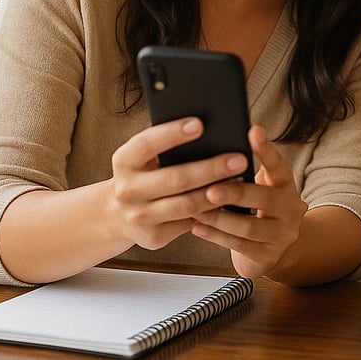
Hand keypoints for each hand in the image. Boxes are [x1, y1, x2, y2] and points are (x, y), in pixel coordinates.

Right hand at [109, 117, 250, 250]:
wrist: (120, 213)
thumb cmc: (144, 173)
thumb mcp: (145, 155)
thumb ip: (167, 143)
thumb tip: (206, 128)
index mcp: (124, 161)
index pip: (147, 144)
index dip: (173, 134)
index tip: (200, 124)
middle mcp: (127, 190)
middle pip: (176, 179)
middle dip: (211, 168)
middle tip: (239, 159)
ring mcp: (139, 217)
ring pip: (187, 204)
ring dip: (217, 192)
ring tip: (240, 179)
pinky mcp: (155, 236)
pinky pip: (191, 223)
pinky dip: (213, 211)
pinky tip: (230, 200)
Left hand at [189, 125, 308, 278]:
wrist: (274, 249)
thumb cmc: (258, 209)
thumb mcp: (261, 187)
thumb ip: (245, 172)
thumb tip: (214, 149)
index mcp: (286, 185)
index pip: (278, 164)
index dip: (266, 148)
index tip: (253, 131)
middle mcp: (291, 209)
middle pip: (264, 199)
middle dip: (236, 193)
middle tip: (212, 188)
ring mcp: (282, 236)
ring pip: (249, 227)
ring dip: (220, 218)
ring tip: (197, 209)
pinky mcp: (269, 257)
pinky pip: (239, 246)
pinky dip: (216, 236)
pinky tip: (198, 227)